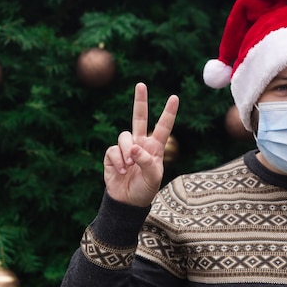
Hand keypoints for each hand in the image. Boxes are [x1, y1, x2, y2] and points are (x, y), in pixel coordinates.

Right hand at [103, 82, 178, 206]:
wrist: (127, 202)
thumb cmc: (144, 189)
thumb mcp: (153, 178)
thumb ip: (147, 161)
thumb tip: (134, 147)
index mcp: (155, 147)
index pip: (163, 127)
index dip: (168, 112)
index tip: (174, 97)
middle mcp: (140, 144)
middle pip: (139, 117)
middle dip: (140, 101)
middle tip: (141, 84)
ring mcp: (126, 148)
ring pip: (124, 136)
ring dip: (127, 151)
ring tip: (129, 166)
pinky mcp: (112, 155)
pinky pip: (113, 150)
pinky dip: (118, 161)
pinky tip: (121, 171)